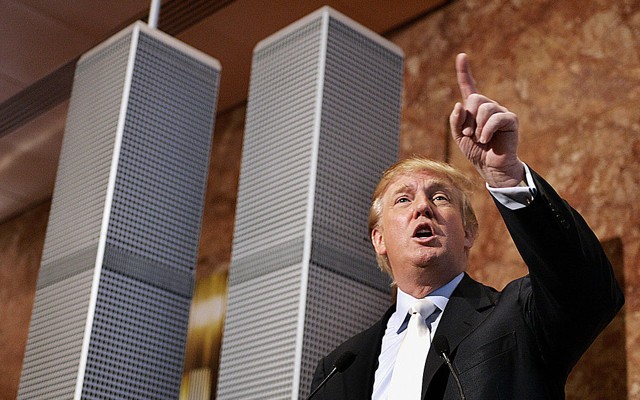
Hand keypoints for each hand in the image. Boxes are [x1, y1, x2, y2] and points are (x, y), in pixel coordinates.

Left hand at [449, 53, 523, 186]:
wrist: (490, 167)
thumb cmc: (476, 151)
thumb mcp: (459, 136)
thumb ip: (456, 121)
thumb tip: (459, 105)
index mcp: (474, 109)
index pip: (469, 86)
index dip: (464, 71)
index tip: (461, 56)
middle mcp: (488, 106)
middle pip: (474, 98)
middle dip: (468, 118)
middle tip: (469, 134)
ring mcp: (500, 111)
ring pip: (484, 108)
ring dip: (476, 127)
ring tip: (479, 139)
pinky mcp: (510, 120)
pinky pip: (495, 118)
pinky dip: (486, 130)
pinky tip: (486, 140)